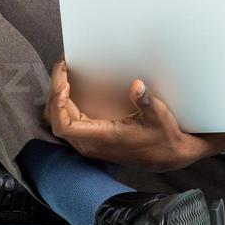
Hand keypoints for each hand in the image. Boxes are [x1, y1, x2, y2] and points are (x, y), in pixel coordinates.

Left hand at [42, 61, 224, 170]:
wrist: (169, 157)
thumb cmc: (163, 136)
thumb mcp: (159, 116)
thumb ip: (146, 101)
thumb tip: (136, 85)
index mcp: (102, 138)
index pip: (63, 126)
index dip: (58, 103)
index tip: (65, 81)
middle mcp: (90, 144)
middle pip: (56, 120)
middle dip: (55, 91)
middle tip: (64, 67)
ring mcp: (89, 144)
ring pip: (59, 122)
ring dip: (58, 99)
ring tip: (65, 75)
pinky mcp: (92, 140)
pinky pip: (68, 123)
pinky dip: (64, 105)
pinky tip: (72, 89)